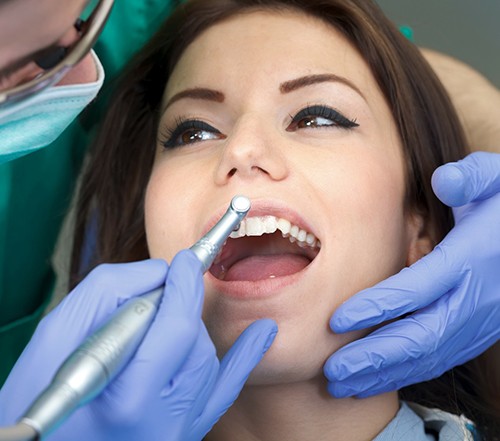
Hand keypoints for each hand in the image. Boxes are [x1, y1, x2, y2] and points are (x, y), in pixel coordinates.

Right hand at [0, 251, 276, 439]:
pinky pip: (225, 390)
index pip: (176, 324)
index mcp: (131, 398)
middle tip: (163, 287)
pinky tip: (264, 332)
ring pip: (206, 358)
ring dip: (188, 330)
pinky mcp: (186, 433)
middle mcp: (164, 420)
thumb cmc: (36, 399)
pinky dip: (245, 356)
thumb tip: (159, 273)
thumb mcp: (55, 341)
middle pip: (194, 339)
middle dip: (181, 304)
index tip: (185, 260)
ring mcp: (179, 430)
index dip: (183, 286)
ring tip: (154, 326)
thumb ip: (109, 295)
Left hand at [324, 152, 499, 397]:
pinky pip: (441, 360)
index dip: (377, 307)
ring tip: (343, 385)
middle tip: (332, 371)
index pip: (419, 288)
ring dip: (385, 375)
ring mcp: (482, 322)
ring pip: (430, 358)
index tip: (336, 321)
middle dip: (374, 357)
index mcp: (473, 257)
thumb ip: (470, 178)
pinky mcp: (479, 333)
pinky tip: (375, 379)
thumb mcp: (495, 179)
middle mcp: (478, 298)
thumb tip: (443, 180)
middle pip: (422, 337)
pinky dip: (406, 374)